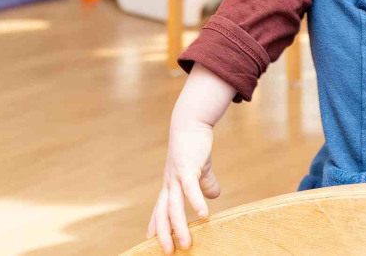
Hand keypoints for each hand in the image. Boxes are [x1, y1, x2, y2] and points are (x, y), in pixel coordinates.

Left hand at [148, 118, 220, 252]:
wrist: (191, 121)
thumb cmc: (195, 145)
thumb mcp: (200, 168)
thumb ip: (205, 183)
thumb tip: (214, 195)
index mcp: (171, 184)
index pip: (160, 209)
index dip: (156, 225)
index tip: (151, 242)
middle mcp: (170, 183)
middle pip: (163, 213)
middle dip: (164, 234)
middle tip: (168, 253)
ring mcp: (176, 176)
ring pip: (174, 206)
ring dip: (179, 226)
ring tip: (186, 244)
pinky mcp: (187, 167)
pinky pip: (190, 189)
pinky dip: (196, 202)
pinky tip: (203, 215)